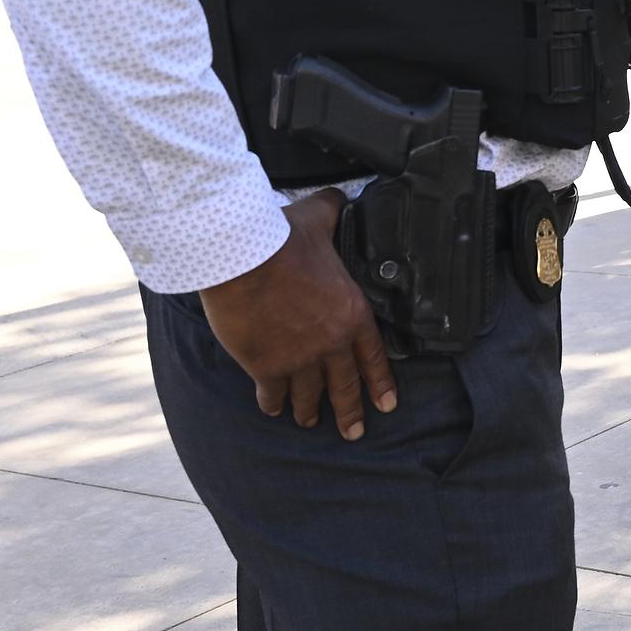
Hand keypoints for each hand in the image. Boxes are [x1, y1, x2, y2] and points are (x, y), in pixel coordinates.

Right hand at [195, 190, 396, 439]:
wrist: (244, 260)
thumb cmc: (282, 238)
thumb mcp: (319, 219)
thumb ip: (333, 213)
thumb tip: (337, 199)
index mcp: (352, 313)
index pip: (373, 356)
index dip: (380, 383)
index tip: (386, 405)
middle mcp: (331, 342)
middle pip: (345, 384)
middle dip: (351, 411)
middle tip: (355, 431)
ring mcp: (299, 358)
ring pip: (309, 395)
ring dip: (309, 410)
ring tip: (309, 421)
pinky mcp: (266, 366)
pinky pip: (273, 393)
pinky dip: (273, 402)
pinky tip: (274, 408)